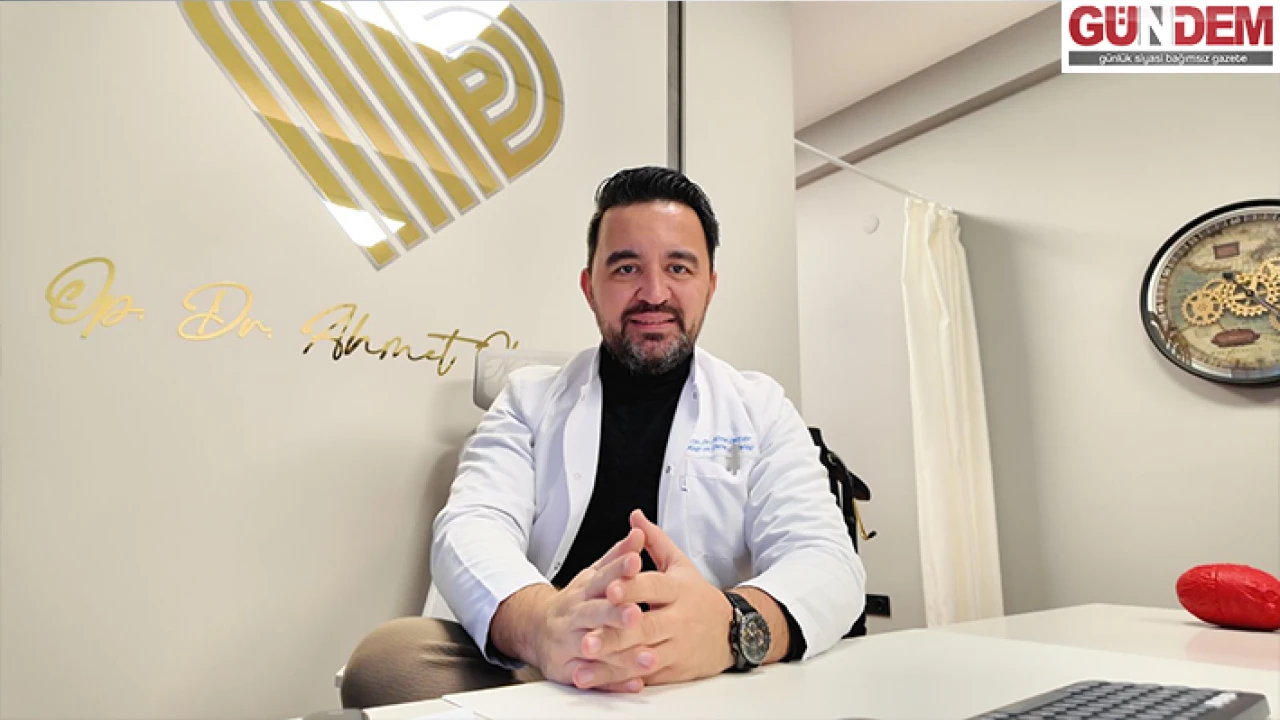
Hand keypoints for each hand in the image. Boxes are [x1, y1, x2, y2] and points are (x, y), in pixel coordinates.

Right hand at [532, 527, 655, 692]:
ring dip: (623, 654)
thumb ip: (616, 557)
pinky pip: (594, 678)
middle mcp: (576, 615)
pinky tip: (635, 683)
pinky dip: (614, 682)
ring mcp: (571, 643)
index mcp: (585, 590)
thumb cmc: (576, 602)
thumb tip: (639, 532)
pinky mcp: (570, 669)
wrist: (536, 629)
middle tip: (637, 613)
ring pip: (597, 648)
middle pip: (596, 613)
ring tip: (648, 656)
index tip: (636, 561)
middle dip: (616, 614)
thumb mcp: (593, 575)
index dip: (619, 569)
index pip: (603, 576)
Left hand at [581, 509, 734, 686]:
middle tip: (587, 638)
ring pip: (642, 656)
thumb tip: (635, 518)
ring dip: (613, 660)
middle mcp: (678, 619)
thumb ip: (655, 541)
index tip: (610, 589)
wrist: (733, 632)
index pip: (653, 586)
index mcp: (678, 590)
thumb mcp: (681, 565)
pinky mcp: (674, 670)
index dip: (631, 587)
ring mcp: (676, 647)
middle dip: (614, 633)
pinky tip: (601, 678)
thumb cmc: (698, 597)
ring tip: (587, 661)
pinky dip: (623, 678)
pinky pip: (646, 676)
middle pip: (644, 627)